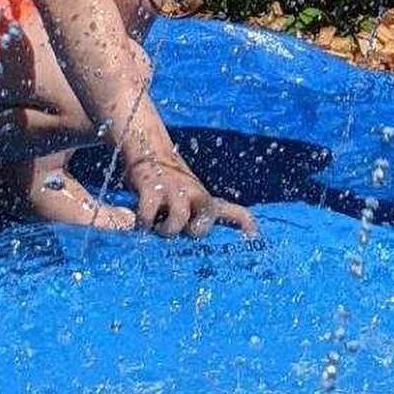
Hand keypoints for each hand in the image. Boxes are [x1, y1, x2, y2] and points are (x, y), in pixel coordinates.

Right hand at [126, 150, 257, 239]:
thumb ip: (201, 219)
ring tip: (158, 230)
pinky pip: (149, 211)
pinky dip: (144, 222)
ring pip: (179, 216)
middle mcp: (194, 192)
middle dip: (197, 229)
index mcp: (205, 200)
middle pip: (207, 214)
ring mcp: (173, 187)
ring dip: (168, 229)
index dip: (245, 224)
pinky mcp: (150, 186)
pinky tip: (141, 224)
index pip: (233, 212)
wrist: (151, 149)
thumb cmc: (172, 186)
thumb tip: (219, 244)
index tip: (253, 237)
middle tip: (183, 233)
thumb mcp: (191, 200)